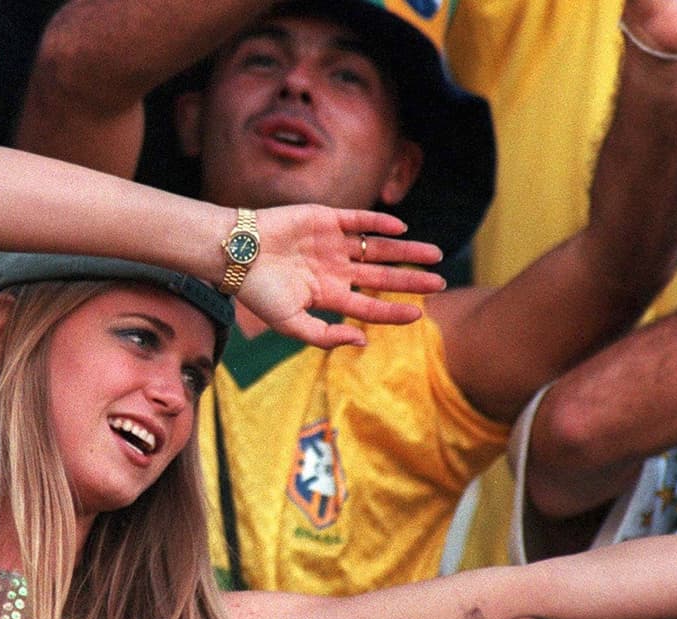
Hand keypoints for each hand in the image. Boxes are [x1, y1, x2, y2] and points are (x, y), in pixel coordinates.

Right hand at [236, 205, 444, 347]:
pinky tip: (401, 229)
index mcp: (327, 295)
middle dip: (411, 280)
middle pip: (381, 275)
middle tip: (441, 282)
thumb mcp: (290, 324)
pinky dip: (379, 223)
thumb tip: (363, 342)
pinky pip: (359, 220)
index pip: (369, 306)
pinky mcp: (325, 218)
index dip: (393, 312)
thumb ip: (324, 337)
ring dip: (406, 251)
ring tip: (435, 255)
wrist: (235, 252)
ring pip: (378, 247)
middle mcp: (334, 269)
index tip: (419, 314)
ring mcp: (332, 243)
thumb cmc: (257, 292)